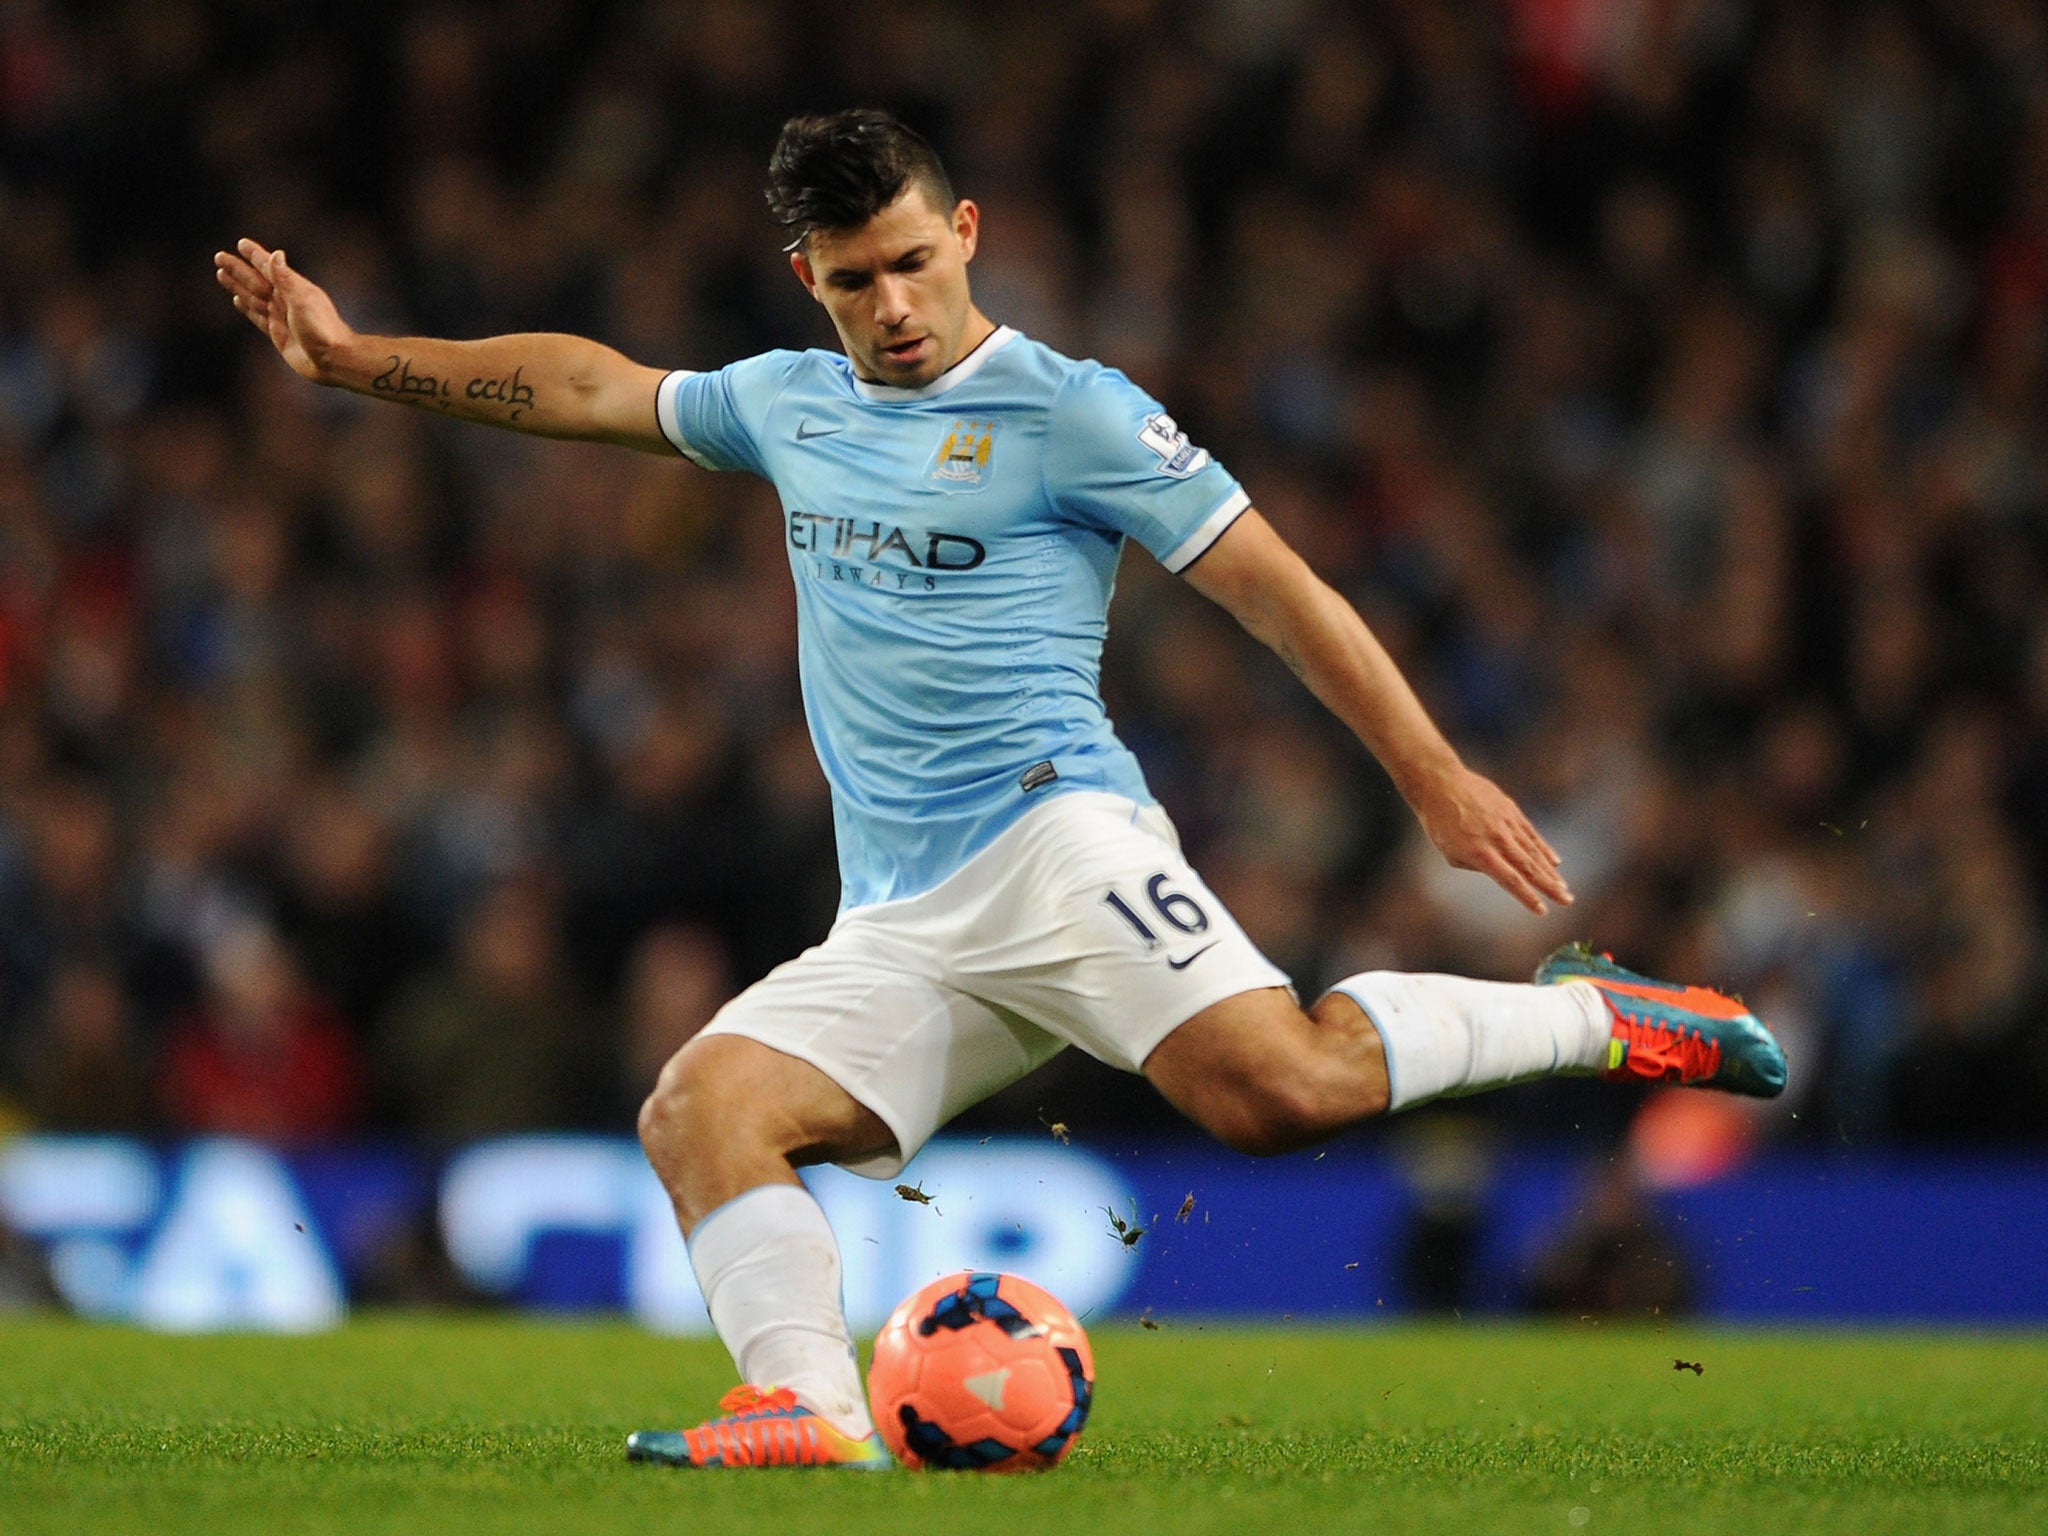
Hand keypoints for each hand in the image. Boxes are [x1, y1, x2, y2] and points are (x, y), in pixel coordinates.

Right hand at [212, 239, 351, 382]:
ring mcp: (282, 317)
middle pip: (255, 280)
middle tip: (219, 256)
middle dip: (237, 269)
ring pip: (253, 297)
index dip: (254, 256)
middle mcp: (286, 300)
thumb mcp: (302, 300)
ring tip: (222, 274)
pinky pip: (258, 317)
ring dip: (237, 285)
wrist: (333, 360)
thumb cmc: (322, 329)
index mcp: (294, 288)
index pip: (268, 267)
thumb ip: (286, 279)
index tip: (241, 244)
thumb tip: (276, 254)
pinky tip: (237, 300)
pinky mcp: (278, 334)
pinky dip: (246, 307)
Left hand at [1409, 763, 1572, 914]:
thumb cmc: (1439, 823)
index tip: (1542, 911)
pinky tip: (1555, 861)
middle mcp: (1497, 839)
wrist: (1441, 784)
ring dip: (1550, 871)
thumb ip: (1476, 865)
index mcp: (1480, 853)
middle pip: (1529, 867)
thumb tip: (1498, 871)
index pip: (1510, 879)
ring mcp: (1506, 823)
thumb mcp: (1450, 852)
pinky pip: (1531, 833)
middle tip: (1567, 900)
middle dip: (1550, 887)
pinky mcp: (1511, 810)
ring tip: (1563, 887)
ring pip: (1533, 851)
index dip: (1527, 896)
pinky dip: (1543, 848)